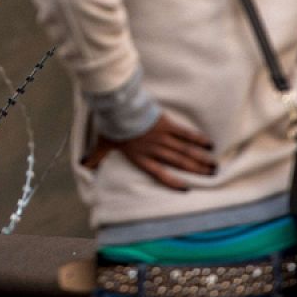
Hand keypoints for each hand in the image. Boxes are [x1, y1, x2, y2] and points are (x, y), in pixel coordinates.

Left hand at [80, 113, 215, 190]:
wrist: (119, 108)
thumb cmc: (111, 126)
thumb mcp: (103, 143)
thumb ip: (96, 157)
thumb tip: (83, 167)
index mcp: (141, 157)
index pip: (159, 174)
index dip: (173, 181)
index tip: (186, 188)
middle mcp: (154, 150)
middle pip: (178, 163)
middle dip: (195, 170)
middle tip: (210, 175)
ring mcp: (162, 138)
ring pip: (185, 151)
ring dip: (200, 158)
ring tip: (213, 165)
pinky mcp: (167, 125)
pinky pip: (185, 134)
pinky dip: (197, 139)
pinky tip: (209, 144)